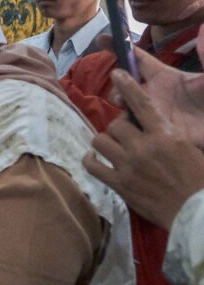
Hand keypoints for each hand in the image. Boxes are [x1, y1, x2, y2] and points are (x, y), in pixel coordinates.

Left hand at [84, 67, 203, 229]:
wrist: (195, 210)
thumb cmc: (198, 178)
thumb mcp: (190, 147)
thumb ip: (169, 134)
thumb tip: (156, 125)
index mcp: (165, 135)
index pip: (142, 104)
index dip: (129, 87)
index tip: (117, 74)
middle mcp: (143, 147)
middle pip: (115, 124)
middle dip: (119, 127)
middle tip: (125, 135)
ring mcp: (128, 165)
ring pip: (100, 141)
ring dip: (104, 142)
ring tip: (111, 148)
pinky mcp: (118, 183)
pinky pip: (92, 166)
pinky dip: (91, 161)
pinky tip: (95, 160)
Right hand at [97, 34, 203, 146]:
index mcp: (163, 75)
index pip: (137, 57)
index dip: (119, 46)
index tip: (101, 39)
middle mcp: (151, 91)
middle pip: (124, 81)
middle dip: (116, 82)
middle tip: (118, 84)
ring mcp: (147, 111)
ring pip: (123, 103)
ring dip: (119, 102)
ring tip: (126, 107)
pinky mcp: (146, 129)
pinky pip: (127, 126)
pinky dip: (122, 125)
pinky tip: (127, 126)